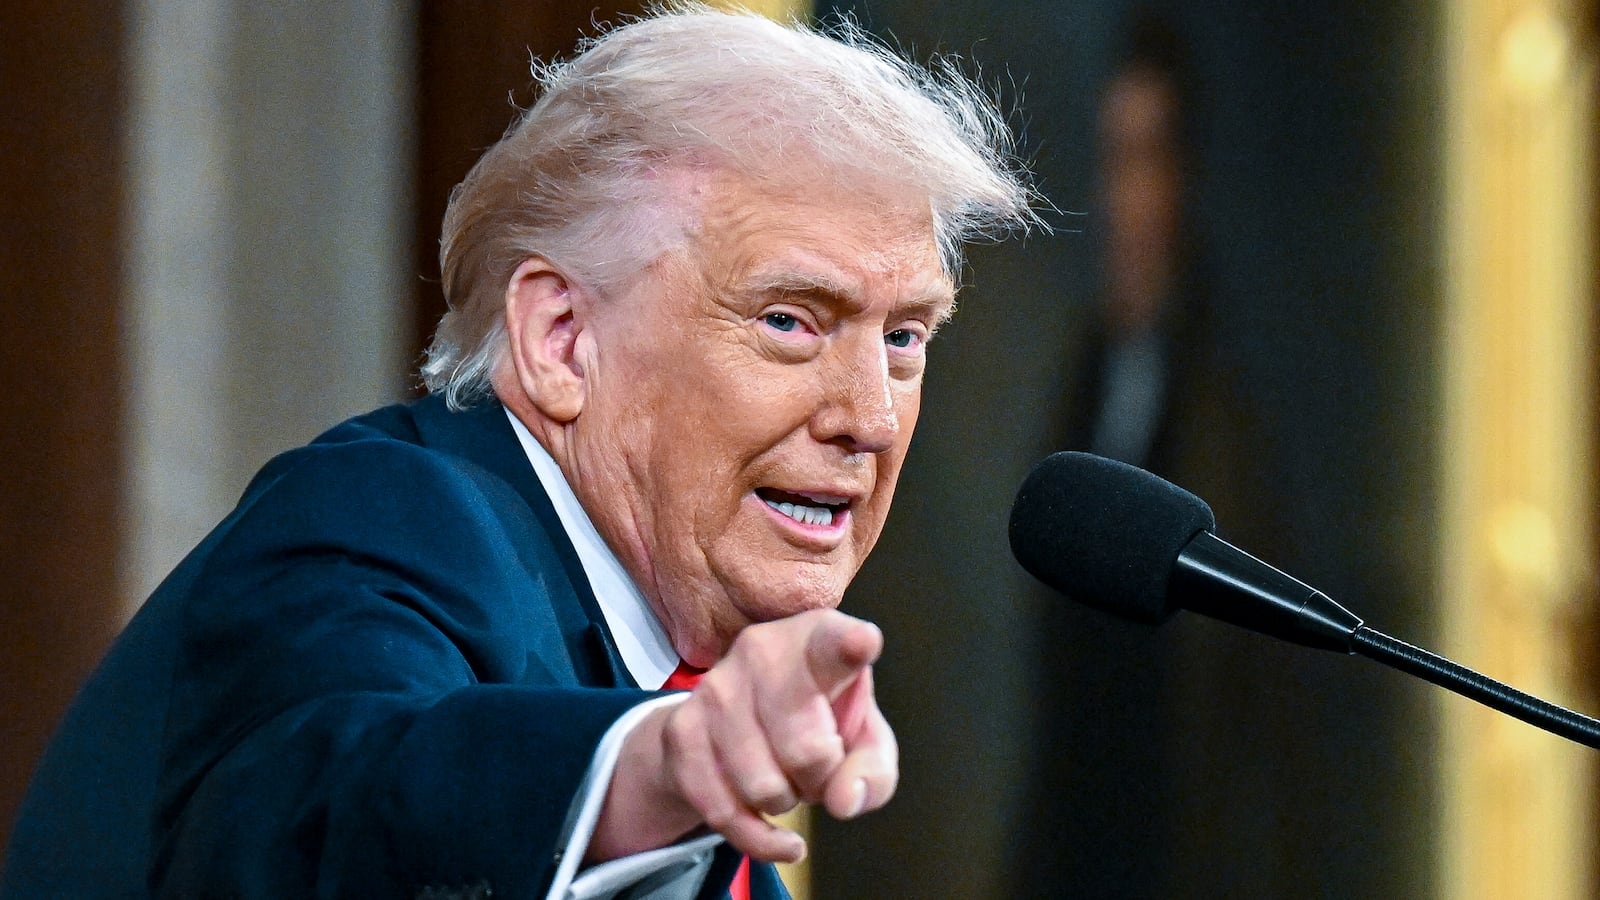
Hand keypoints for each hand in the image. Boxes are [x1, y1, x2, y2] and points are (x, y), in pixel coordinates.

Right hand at [589, 609, 897, 862]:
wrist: (731, 723)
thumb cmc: (817, 723)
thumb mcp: (863, 743)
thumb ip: (873, 771)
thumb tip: (844, 800)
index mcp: (817, 640)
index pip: (834, 644)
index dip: (852, 645)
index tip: (864, 643)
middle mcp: (761, 650)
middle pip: (807, 751)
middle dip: (820, 780)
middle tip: (818, 766)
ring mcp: (714, 688)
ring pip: (764, 788)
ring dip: (786, 801)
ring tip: (786, 776)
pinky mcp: (681, 730)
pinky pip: (725, 813)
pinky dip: (760, 839)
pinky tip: (779, 836)